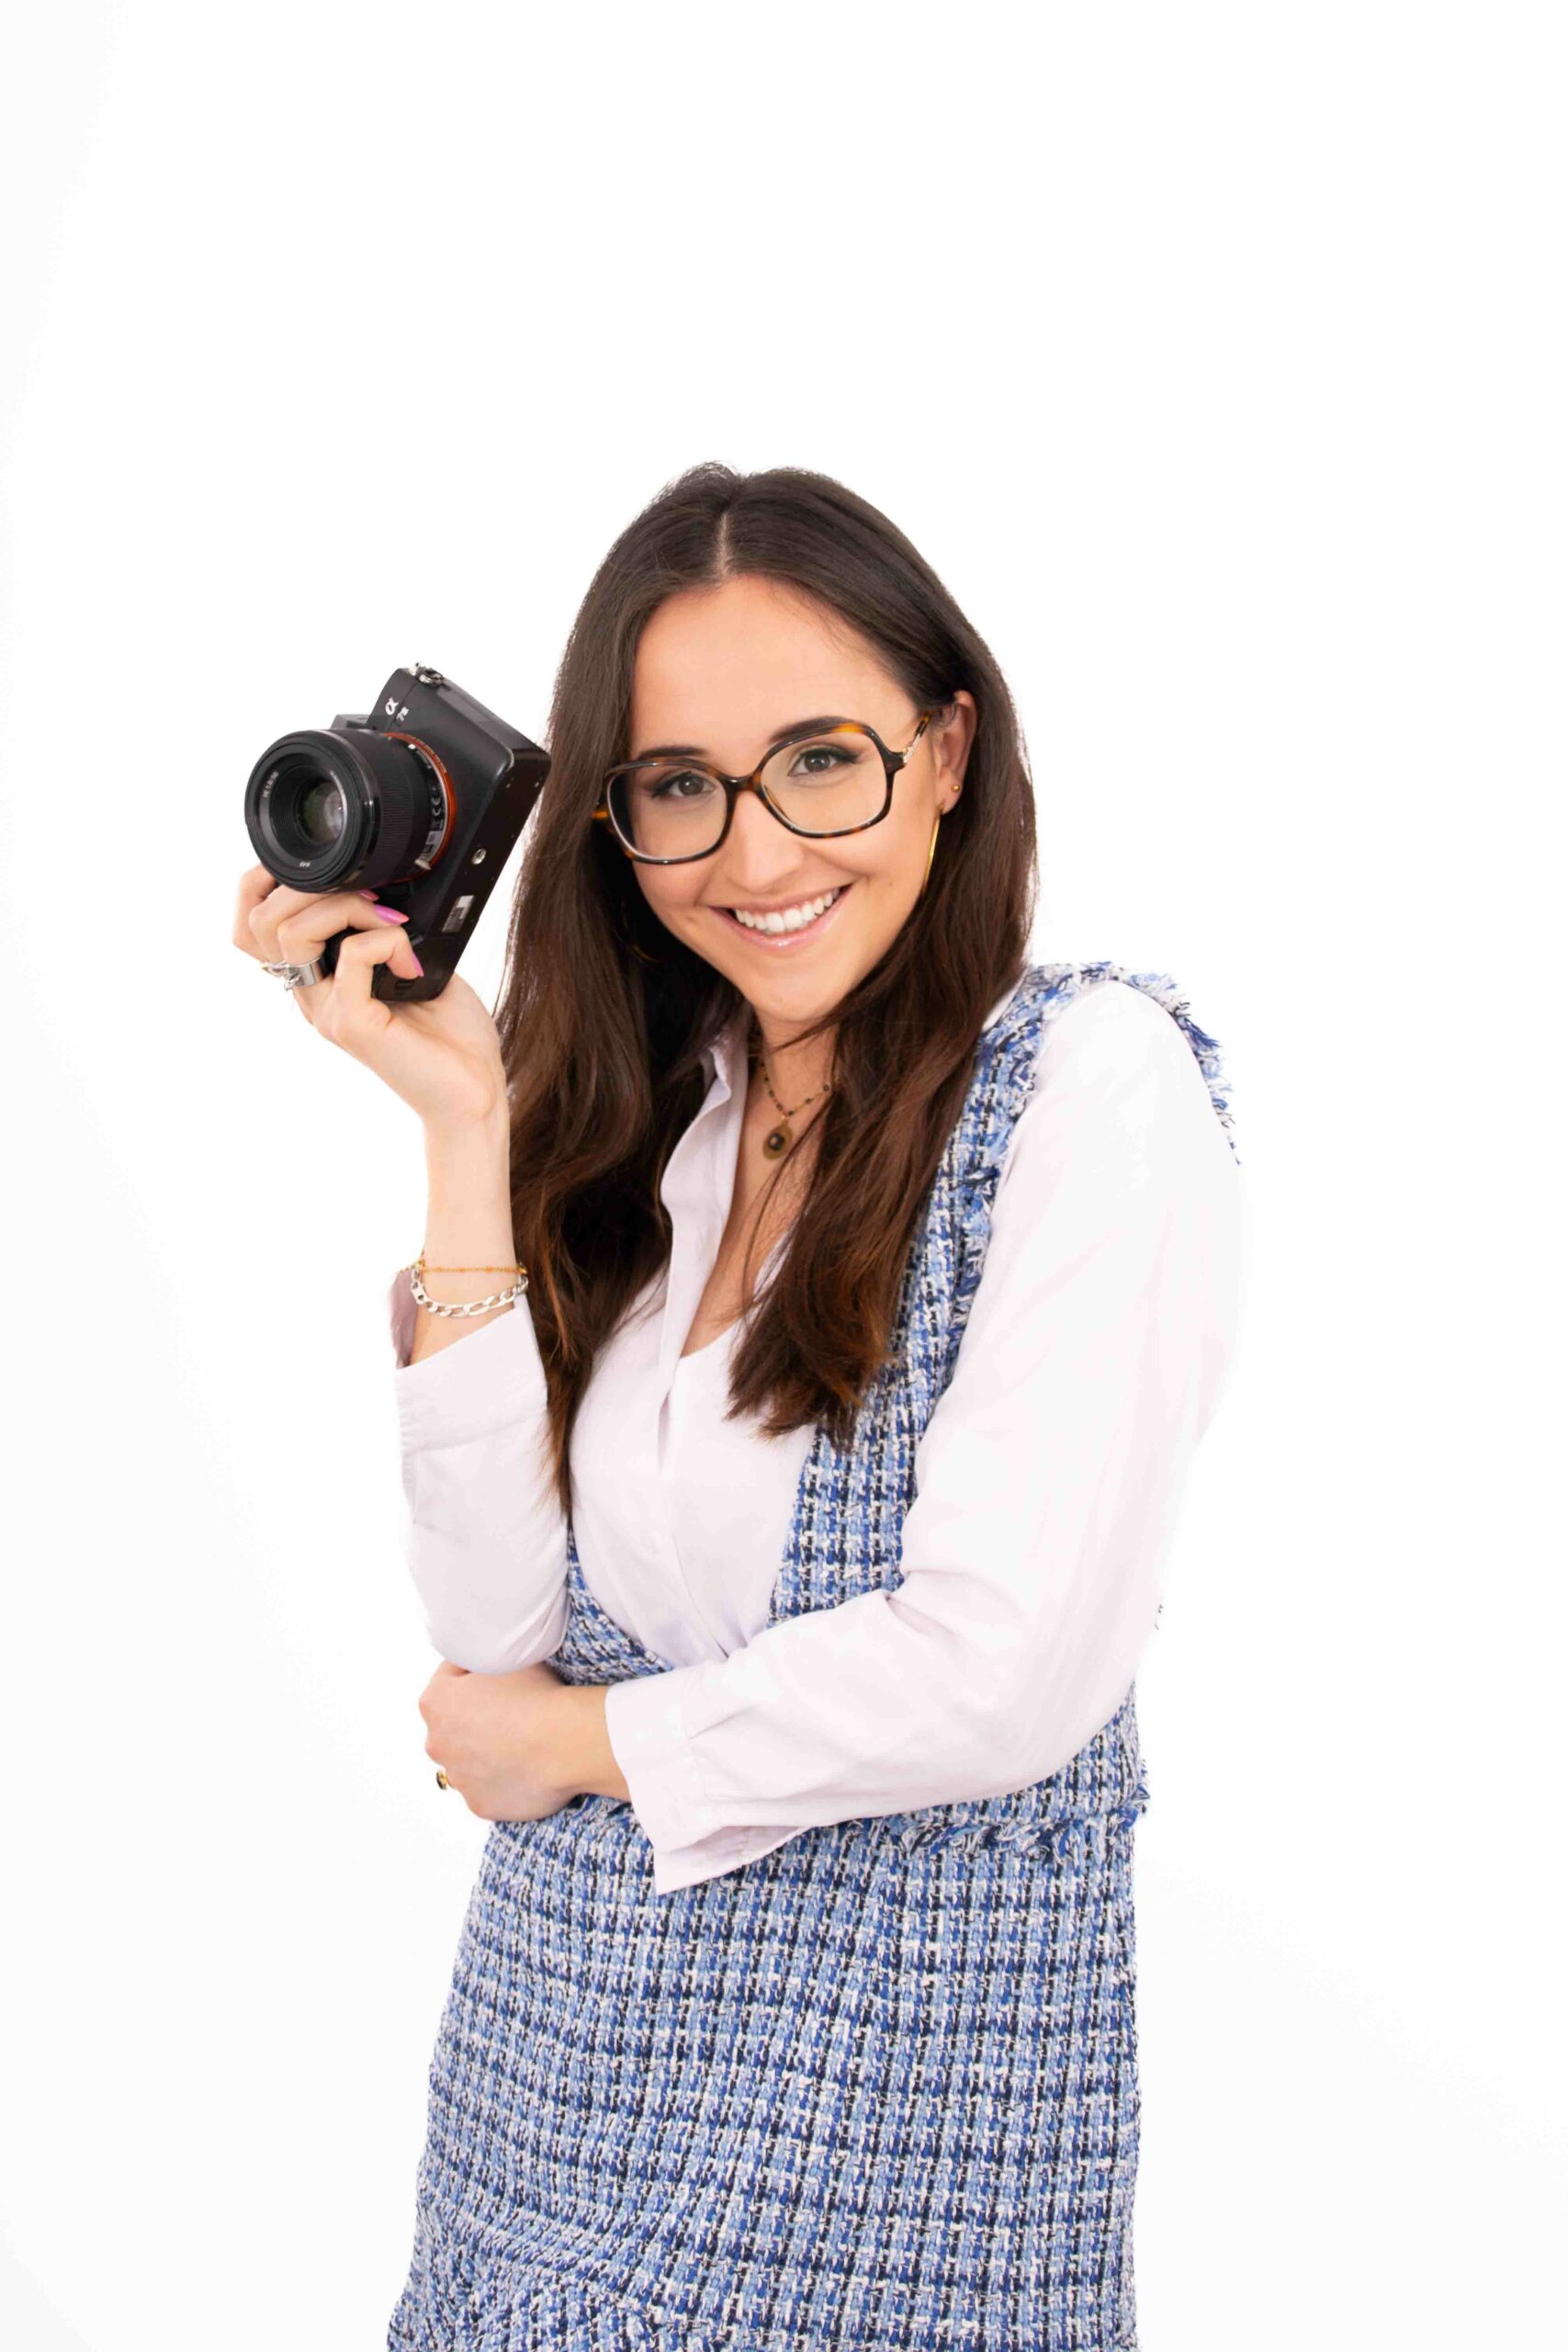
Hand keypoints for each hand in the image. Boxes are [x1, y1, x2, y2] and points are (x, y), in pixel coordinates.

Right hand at [232, 861, 509, 1130]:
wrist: (473, 1092)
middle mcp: (312, 997)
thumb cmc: (450, 1035)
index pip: (252, 926)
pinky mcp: (352, 1025)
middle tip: (372, 896)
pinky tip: (413, 964)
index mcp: (318, 980)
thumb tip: (385, 884)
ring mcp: (327, 1012)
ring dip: (346, 906)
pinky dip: (385, 940)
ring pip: (293, 933)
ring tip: (394, 924)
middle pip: (262, 920)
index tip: (325, 870)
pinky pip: (351, 956)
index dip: (265, 884)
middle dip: (312, 886)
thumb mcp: (413, 962)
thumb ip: (384, 927)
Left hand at [418, 1659, 584, 1822]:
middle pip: (453, 1725)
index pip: (449, 1677)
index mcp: (436, 1702)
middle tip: (513, 1710)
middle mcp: (438, 1743)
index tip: (497, 1674)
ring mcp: (459, 1778)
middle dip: (475, 1718)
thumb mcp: (508, 1656)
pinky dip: (503, 1780)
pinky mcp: (480, 1805)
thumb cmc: (538, 1697)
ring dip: (487, 1752)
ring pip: (469, 1760)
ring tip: (524, 1743)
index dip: (475, 1672)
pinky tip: (528, 1767)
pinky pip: (489, 1789)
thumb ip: (485, 1662)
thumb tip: (486, 1668)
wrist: (565, 1743)